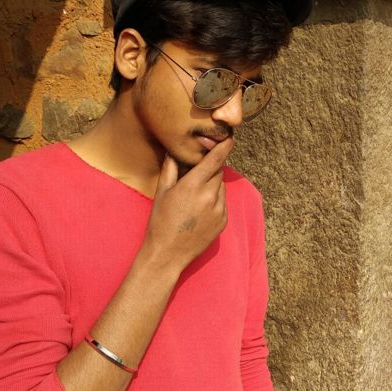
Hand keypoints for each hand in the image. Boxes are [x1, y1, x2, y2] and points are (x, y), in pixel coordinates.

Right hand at [141, 138, 233, 275]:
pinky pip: (223, 202)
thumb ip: (170, 168)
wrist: (168, 253)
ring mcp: (219, 209)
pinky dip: (215, 200)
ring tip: (194, 197)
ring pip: (221, 187)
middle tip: (195, 176)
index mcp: (193, 186)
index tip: (230, 137)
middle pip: (218, 172)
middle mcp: (210, 196)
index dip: (224, 147)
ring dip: (212, 185)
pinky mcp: (224, 221)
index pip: (214, 160)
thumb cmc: (161, 221)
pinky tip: (199, 210)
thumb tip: (174, 150)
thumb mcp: (162, 192)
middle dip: (209, 169)